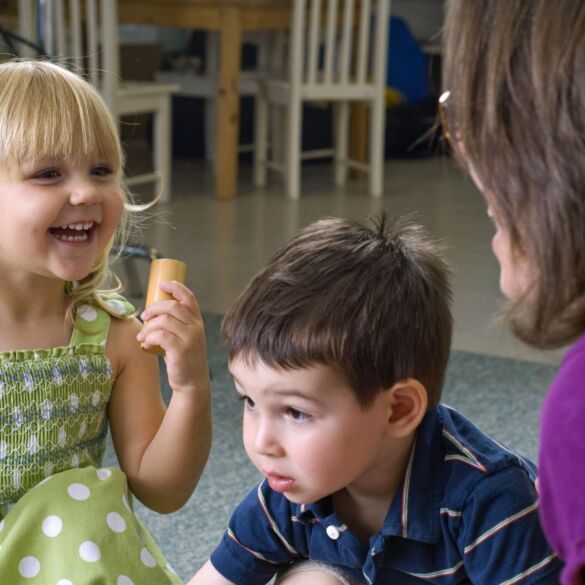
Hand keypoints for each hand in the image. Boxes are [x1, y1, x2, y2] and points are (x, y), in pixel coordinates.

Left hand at [136, 280, 209, 395]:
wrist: (192, 382)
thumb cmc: (183, 357)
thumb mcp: (185, 337)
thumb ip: (175, 324)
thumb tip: (150, 311)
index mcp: (197, 321)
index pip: (188, 297)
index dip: (174, 287)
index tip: (161, 285)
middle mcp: (196, 327)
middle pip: (172, 306)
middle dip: (153, 308)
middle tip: (144, 317)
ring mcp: (190, 339)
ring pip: (164, 321)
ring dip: (148, 327)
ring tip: (142, 336)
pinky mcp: (181, 351)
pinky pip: (161, 336)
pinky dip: (149, 337)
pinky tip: (145, 344)